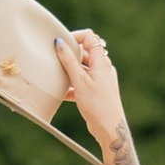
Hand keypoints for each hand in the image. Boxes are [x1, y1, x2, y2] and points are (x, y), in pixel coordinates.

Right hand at [51, 26, 126, 147]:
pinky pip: (82, 83)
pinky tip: (61, 93)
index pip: (89, 38)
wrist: (109, 128)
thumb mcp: (80, 81)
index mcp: (101, 62)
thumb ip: (69, 61)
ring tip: (55, 76)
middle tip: (55, 59)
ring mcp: (100, 80)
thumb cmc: (97, 104)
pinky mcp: (96, 92)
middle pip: (85, 53)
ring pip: (82, 69)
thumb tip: (60, 43)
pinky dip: (72, 86)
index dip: (75, 37)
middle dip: (69, 55)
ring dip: (69, 71)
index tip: (61, 44)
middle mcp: (102, 68)